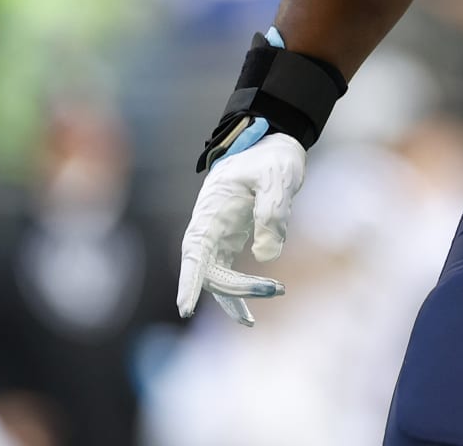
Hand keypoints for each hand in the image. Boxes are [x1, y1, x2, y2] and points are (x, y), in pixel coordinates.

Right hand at [177, 132, 305, 325]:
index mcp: (211, 210)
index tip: (185, 307)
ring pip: (216, 279)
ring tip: (262, 310)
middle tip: (275, 289)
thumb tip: (268, 256)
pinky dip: (236, 296)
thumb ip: (273, 213)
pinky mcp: (228, 244)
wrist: (270, 146)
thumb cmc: (271, 159)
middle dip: (236, 287)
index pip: (194, 252)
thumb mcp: (277, 178)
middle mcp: (207, 228)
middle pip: (209, 271)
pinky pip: (225, 277)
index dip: (188, 280)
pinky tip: (249, 317)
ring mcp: (215, 238)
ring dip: (237, 296)